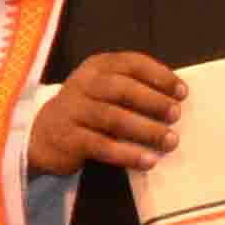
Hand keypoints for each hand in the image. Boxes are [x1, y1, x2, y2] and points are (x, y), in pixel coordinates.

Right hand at [31, 47, 191, 172]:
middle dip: (153, 101)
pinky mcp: (67, 138)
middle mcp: (82, 83)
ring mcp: (72, 110)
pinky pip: (101, 146)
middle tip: (176, 115)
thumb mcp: (104, 90)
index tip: (182, 92)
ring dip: (145, 130)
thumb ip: (132, 88)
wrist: (42, 135)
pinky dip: (127, 154)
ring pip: (113, 118)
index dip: (159, 76)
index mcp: (97, 66)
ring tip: (169, 141)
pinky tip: (148, 161)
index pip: (132, 63)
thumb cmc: (86, 111)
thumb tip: (176, 100)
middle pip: (122, 89)